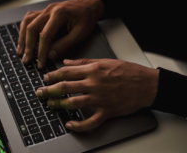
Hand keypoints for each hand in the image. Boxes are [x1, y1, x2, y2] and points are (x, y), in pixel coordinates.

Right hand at [17, 0, 103, 68]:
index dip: (41, 51)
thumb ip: (65, 44)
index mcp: (59, 14)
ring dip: (22, 38)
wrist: (89, 5)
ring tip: (21, 51)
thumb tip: (50, 55)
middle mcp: (49, 10)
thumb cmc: (86, 17)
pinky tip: (23, 38)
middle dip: (28, 46)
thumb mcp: (79, 33)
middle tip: (26, 60)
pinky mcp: (44, 12)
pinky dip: (24, 29)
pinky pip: (29, 19)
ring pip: (27, 22)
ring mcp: (45, 10)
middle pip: (32, 28)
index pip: (45, 35)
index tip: (40, 62)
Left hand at [36, 59, 158, 131]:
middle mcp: (94, 84)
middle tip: (40, 93)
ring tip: (50, 105)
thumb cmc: (128, 71)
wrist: (146, 84)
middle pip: (65, 87)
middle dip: (49, 90)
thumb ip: (84, 61)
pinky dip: (79, 125)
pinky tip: (70, 125)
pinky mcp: (107, 111)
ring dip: (59, 105)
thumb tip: (67, 62)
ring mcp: (100, 99)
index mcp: (93, 70)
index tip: (45, 78)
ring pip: (73, 103)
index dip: (52, 75)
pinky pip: (90, 121)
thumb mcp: (105, 61)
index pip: (66, 72)